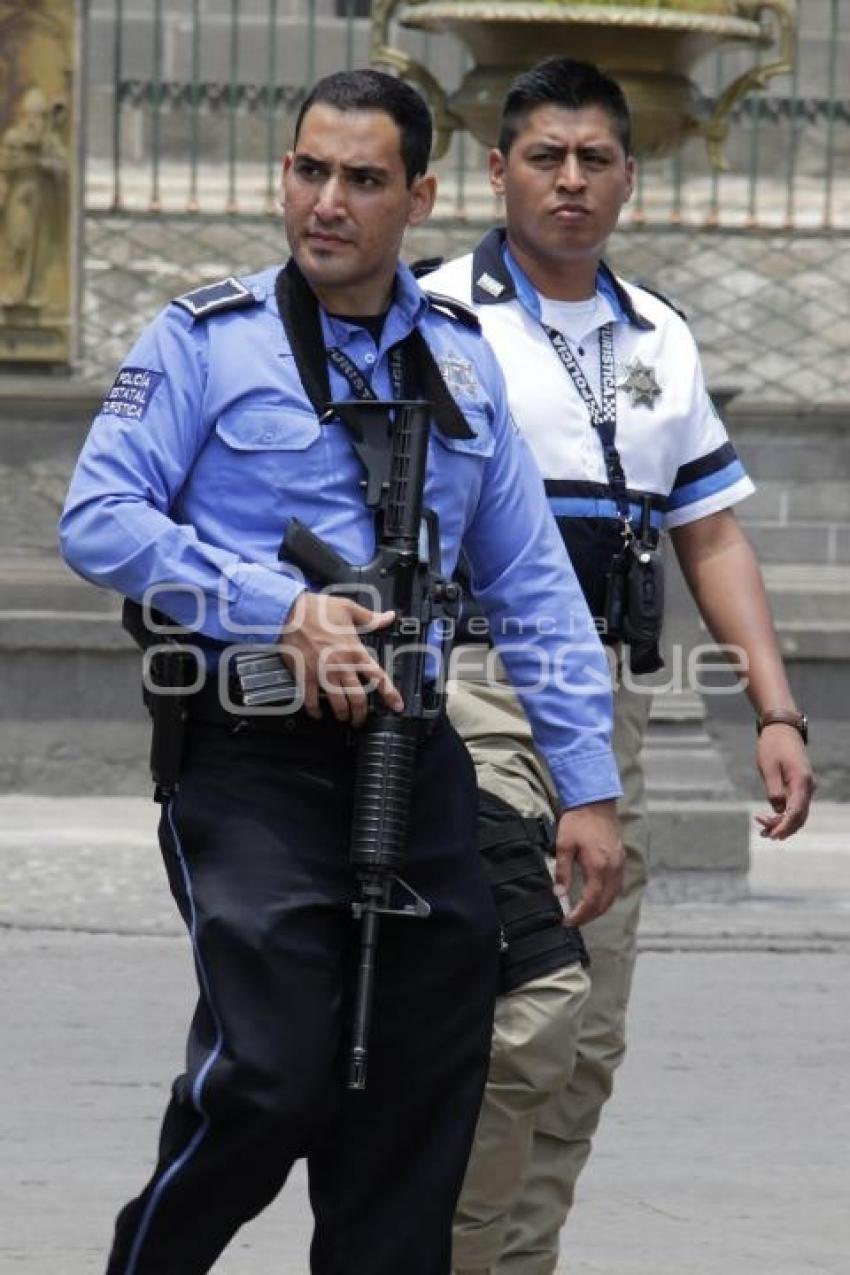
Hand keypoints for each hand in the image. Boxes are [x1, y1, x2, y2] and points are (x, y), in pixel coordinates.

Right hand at [280, 591, 402, 725]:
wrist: (290, 612)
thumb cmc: (319, 609)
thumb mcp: (349, 609)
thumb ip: (371, 618)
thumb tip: (389, 617)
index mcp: (355, 652)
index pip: (378, 677)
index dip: (390, 694)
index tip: (397, 706)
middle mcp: (342, 666)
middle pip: (358, 698)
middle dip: (361, 714)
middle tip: (360, 720)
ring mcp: (323, 673)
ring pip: (338, 704)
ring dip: (342, 715)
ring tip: (343, 719)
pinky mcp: (305, 676)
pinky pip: (311, 700)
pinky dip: (315, 711)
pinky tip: (317, 715)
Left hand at [554, 799, 623, 927]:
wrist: (595, 802)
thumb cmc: (578, 821)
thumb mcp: (564, 846)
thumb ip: (562, 872)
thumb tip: (559, 894)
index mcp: (599, 867)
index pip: (591, 902)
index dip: (580, 915)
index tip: (568, 921)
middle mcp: (613, 869)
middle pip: (604, 903)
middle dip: (589, 916)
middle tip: (573, 921)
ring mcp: (619, 864)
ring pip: (612, 896)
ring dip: (599, 908)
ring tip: (583, 913)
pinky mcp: (620, 859)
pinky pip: (616, 886)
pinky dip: (607, 896)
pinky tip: (596, 897)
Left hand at [755, 724, 814, 839]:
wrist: (782, 728)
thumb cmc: (773, 746)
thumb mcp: (768, 768)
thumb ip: (774, 791)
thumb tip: (778, 810)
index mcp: (801, 782)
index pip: (796, 812)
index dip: (784, 826)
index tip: (772, 835)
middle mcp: (808, 786)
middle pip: (799, 816)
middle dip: (783, 828)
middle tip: (763, 835)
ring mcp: (806, 786)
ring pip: (799, 812)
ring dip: (784, 823)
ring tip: (765, 831)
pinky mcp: (800, 785)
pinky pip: (796, 804)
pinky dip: (786, 814)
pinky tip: (772, 819)